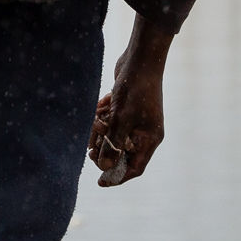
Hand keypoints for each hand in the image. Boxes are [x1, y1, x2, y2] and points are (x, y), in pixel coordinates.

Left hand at [89, 18, 172, 185]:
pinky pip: (112, 122)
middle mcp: (146, 132)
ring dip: (101, 132)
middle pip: (122, 153)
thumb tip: (104, 167)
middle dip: (104, 150)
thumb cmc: (135, 89)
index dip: (118, 177)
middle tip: (90, 149)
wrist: (141, 58)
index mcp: (150, 139)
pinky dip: (103, 117)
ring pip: (114, 137)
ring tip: (95, 121)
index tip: (100, 182)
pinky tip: (100, 106)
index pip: (135, 167)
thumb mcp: (121, 119)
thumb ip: (113, 144)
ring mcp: (137, 120)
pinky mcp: (127, 109)